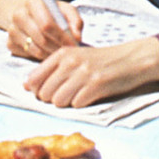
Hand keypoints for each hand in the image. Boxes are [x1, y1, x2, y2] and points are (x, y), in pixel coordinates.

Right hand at [3, 0, 83, 59]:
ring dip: (50, 54)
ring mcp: (12, 30)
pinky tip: (48, 52)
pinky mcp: (9, 43)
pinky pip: (28, 56)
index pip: (47, 24)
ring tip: (60, 52)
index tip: (72, 44)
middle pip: (41, 39)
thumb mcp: (65, 9)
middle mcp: (19, 15)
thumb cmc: (49, 11)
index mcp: (33, 2)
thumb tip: (77, 38)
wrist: (27, 11)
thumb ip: (75, 20)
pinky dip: (40, 57)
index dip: (61, 36)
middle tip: (68, 52)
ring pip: (35, 50)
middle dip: (57, 48)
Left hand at [25, 34, 158, 107]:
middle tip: (69, 93)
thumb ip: (52, 70)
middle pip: (45, 94)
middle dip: (53, 99)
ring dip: (68, 103)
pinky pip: (76, 105)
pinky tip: (91, 95)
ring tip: (80, 94)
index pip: (34, 79)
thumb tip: (27, 86)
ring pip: (58, 101)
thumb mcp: (75, 58)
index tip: (50, 91)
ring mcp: (83, 73)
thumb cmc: (101, 61)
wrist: (131, 59)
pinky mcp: (96, 85)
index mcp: (62, 53)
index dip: (39, 91)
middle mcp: (70, 61)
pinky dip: (82, 104)